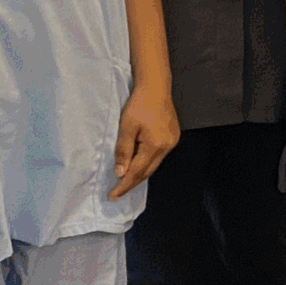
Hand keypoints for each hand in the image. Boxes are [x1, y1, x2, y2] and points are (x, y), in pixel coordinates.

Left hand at [109, 84, 179, 198]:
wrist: (156, 88)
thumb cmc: (138, 105)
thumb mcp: (126, 127)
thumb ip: (123, 151)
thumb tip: (120, 173)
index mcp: (155, 145)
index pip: (137, 172)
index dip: (124, 185)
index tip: (112, 196)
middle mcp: (167, 147)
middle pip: (147, 172)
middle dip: (131, 183)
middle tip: (117, 193)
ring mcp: (172, 142)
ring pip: (154, 165)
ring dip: (139, 174)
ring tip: (125, 181)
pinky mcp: (173, 137)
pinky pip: (158, 156)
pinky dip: (147, 163)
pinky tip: (139, 164)